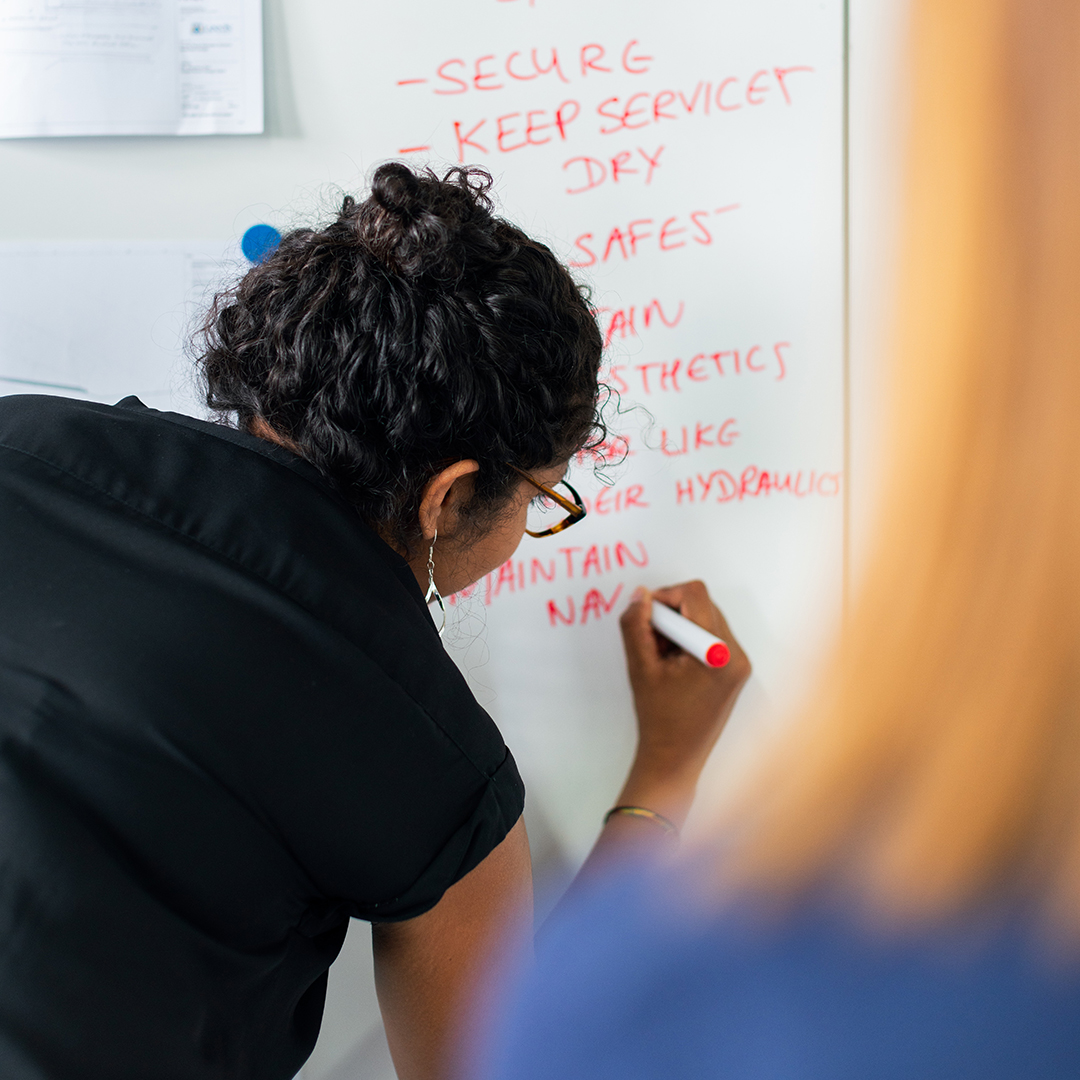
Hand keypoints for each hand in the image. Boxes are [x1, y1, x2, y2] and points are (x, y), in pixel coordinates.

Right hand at [616, 581, 750, 824]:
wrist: (676, 757)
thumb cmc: (659, 718)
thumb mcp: (640, 667)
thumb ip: (636, 625)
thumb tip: (640, 595)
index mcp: (718, 653)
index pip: (694, 595)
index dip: (664, 597)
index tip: (646, 619)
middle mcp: (737, 654)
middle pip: (701, 604)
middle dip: (671, 616)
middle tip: (652, 643)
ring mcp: (739, 661)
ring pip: (705, 617)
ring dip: (679, 628)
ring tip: (663, 658)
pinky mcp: (736, 668)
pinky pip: (711, 634)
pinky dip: (689, 639)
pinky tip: (674, 664)